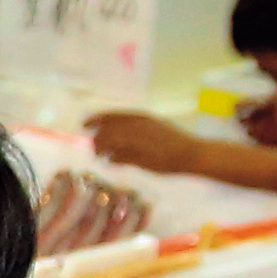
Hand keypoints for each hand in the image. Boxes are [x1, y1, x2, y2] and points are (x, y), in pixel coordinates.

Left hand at [84, 111, 199, 174]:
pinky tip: (110, 161)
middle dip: (98, 138)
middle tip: (93, 145)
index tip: (86, 124)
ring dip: (101, 149)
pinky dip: (112, 159)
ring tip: (99, 155)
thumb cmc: (174, 139)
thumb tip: (119, 128)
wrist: (190, 152)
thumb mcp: (155, 125)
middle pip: (108, 130)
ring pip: (111, 144)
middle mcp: (139, 127)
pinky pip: (120, 157)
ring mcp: (139, 142)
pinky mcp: (141, 158)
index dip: (97, 119)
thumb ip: (138, 125)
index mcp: (142, 117)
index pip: (113, 116)